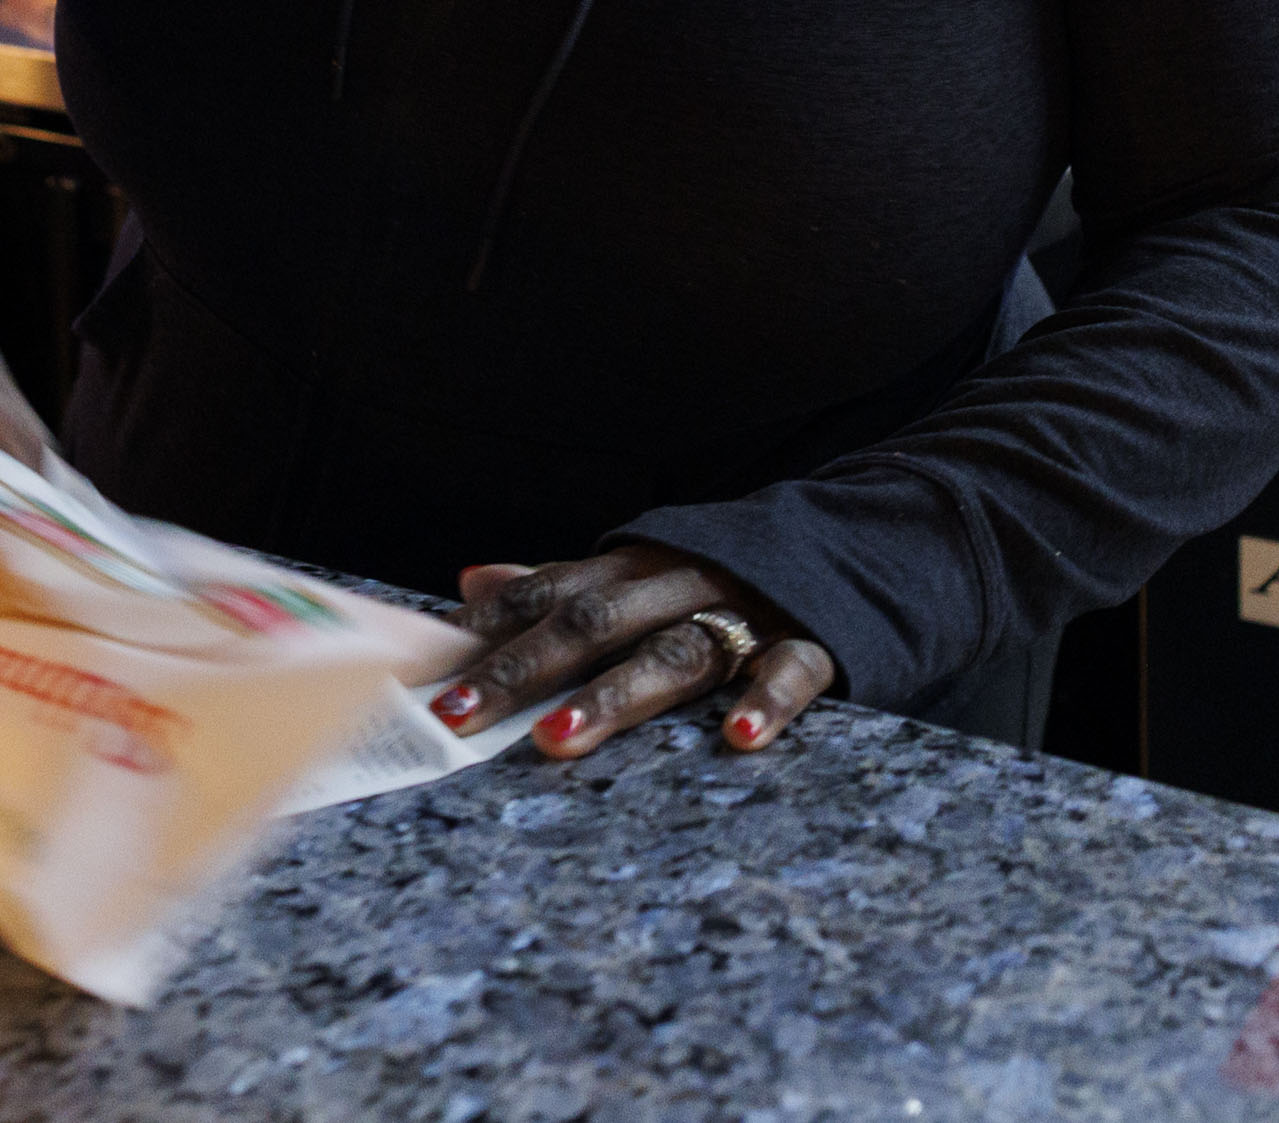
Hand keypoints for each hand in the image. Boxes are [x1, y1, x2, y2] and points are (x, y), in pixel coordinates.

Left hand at [434, 546, 836, 758]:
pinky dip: (767, 701)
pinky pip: (790, 670)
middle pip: (590, 625)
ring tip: (559, 738)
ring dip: (616, 696)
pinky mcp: (812, 641)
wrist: (857, 540)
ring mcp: (744, 612)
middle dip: (519, 671)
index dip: (482, 633)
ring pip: (673, 652)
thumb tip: (469, 581)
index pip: (543, 595)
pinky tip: (741, 739)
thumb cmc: (724, 574)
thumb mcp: (639, 571)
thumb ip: (557, 583)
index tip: (421, 674)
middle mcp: (678, 584)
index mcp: (632, 569)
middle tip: (458, 716)